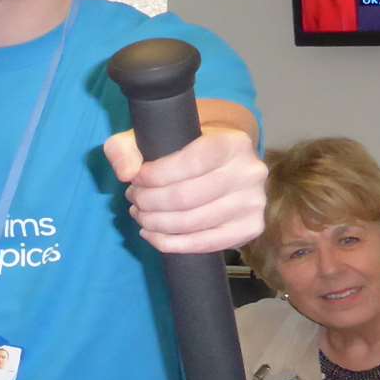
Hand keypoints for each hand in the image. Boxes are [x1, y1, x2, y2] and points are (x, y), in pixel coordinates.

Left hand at [104, 119, 266, 254]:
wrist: (225, 163)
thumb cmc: (187, 148)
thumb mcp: (155, 136)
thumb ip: (127, 147)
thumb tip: (126, 174)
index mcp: (233, 143)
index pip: (189, 163)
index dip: (154, 176)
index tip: (135, 180)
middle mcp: (250, 172)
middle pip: (186, 197)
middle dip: (150, 202)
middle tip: (134, 200)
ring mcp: (253, 203)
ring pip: (192, 223)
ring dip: (156, 223)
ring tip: (141, 215)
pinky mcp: (250, 228)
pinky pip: (204, 244)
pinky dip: (171, 244)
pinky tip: (153, 236)